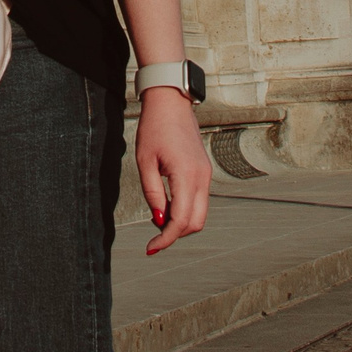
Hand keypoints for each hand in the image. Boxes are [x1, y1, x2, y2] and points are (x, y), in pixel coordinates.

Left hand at [135, 87, 210, 255]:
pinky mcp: (204, 171)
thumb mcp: (145, 161)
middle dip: (175, 234)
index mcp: (186, 175)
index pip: (181, 220)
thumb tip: (158, 219)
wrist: (171, 102)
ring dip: (180, 222)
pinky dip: (185, 209)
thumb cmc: (154, 127)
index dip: (165, 238)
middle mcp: (201, 177)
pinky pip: (199, 200)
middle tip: (153, 236)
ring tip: (158, 217)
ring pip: (200, 214)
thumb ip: (153, 193)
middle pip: (195, 223)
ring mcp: (206, 174)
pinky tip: (167, 205)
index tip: (150, 248)